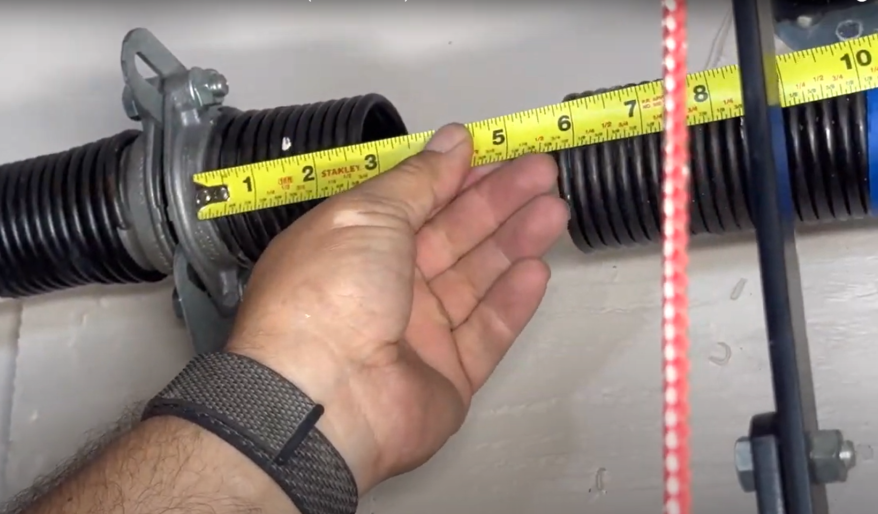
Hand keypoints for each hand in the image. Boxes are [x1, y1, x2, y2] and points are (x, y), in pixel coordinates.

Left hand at [227, 124, 567, 492]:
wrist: (324, 397)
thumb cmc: (328, 295)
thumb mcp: (367, 213)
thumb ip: (418, 179)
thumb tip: (451, 141)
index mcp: (354, 244)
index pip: (415, 201)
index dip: (457, 175)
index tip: (497, 149)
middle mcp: (385, 286)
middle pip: (453, 236)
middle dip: (499, 202)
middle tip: (543, 172)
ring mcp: (418, 334)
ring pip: (477, 280)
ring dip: (515, 242)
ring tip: (554, 210)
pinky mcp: (449, 376)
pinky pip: (487, 332)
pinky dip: (512, 302)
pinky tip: (536, 270)